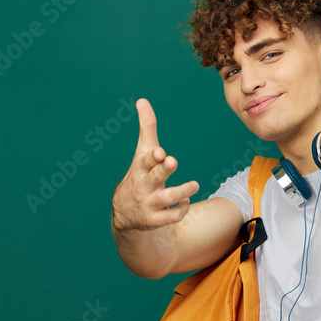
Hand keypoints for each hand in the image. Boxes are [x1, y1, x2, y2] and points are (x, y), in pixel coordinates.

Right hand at [111, 98, 198, 230]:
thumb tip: (142, 100)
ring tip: (195, 184)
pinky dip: (181, 209)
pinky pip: (171, 217)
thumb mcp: (141, 152)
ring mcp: (149, 204)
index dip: (153, 157)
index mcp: (141, 169)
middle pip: (155, 177)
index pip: (145, 161)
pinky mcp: (155, 220)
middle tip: (173, 161)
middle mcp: (144, 185)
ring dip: (182, 191)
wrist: (125, 212)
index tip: (161, 153)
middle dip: (164, 170)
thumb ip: (146, 127)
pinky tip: (186, 201)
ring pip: (167, 199)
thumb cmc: (139, 174)